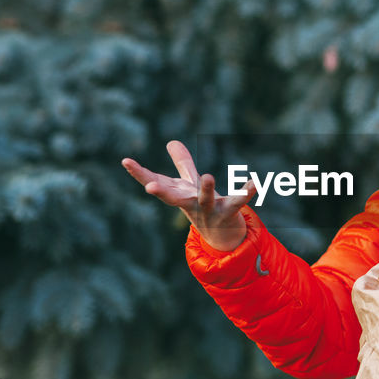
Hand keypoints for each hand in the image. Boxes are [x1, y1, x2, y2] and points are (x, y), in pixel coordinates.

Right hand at [121, 140, 254, 251]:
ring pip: (205, 200)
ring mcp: (207, 211)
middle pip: (173, 198)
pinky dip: (246, 193)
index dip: (139, 173)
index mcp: (178, 194)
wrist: (221, 237)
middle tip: (150, 186)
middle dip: (161, 191)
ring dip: (206, 190)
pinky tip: (254, 182)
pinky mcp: (227, 213)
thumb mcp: (190, 184)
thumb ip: (183, 164)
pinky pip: (237, 203)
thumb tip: (172, 141)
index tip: (125, 161)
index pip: (155, 182)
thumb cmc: (201, 205)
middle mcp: (189, 204)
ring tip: (208, 176)